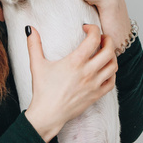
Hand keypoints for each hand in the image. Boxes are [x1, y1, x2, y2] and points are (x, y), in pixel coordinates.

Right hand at [24, 24, 117, 142]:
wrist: (48, 114)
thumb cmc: (42, 90)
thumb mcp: (36, 65)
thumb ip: (34, 44)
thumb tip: (29, 28)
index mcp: (75, 62)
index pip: (93, 39)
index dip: (93, 29)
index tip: (86, 28)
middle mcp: (87, 72)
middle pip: (109, 51)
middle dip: (107, 40)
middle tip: (101, 38)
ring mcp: (94, 85)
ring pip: (113, 65)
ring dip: (112, 55)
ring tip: (104, 51)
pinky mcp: (96, 95)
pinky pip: (112, 82)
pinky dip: (112, 73)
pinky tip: (104, 69)